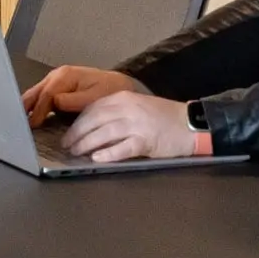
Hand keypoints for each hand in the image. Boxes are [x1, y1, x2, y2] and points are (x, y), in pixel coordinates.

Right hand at [21, 65, 141, 124]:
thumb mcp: (94, 98)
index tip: (32, 125)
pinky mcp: (55, 87)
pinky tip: (28, 118)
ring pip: (34, 94)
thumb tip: (55, 102)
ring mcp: (54, 80)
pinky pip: (39, 97)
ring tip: (17, 123)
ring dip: (26, 108)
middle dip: (24, 108)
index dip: (38, 111)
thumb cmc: (108, 91)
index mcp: (65, 76)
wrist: (117, 85)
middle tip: (16, 124)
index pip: (46, 95)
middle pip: (35, 93)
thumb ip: (73, 100)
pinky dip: (32, 107)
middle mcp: (57, 75)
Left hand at [59, 89, 198, 163]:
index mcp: (124, 98)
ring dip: (87, 144)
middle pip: (94, 120)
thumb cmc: (164, 117)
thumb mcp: (137, 107)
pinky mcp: (146, 141)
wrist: (191, 123)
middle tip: (67, 146)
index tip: (68, 134)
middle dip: (77, 134)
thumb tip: (92, 127)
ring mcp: (137, 124)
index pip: (93, 109)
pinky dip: (108, 154)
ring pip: (104, 133)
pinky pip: (123, 148)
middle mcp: (128, 108)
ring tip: (76, 153)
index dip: (78, 122)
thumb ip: (117, 113)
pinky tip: (97, 159)